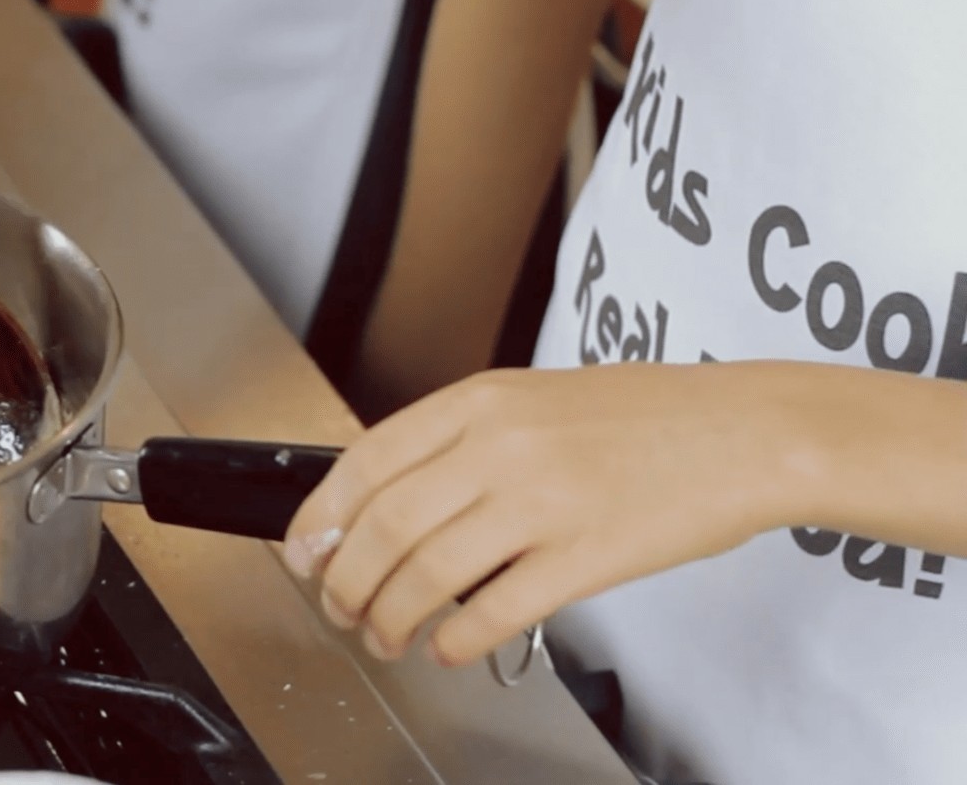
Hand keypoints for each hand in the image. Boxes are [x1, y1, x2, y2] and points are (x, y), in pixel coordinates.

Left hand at [281, 363, 811, 667]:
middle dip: (345, 580)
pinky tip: (448, 649)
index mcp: (480, 400)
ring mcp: (543, 501)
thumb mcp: (535, 399)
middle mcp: (501, 446)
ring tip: (385, 637)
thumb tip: (386, 501)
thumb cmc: (647, 417)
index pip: (365, 461)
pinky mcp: (586, 556)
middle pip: (383, 526)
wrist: (747, 431)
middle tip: (340, 608)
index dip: (319, 517)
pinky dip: (455, 639)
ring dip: (390, 618)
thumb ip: (462, 439)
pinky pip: (493, 610)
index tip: (302, 552)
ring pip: (426, 574)